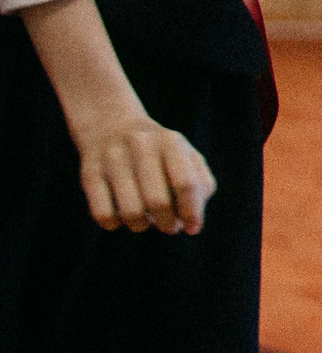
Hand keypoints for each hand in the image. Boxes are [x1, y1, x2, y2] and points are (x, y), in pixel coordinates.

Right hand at [73, 107, 216, 234]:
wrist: (110, 124)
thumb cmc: (159, 152)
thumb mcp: (186, 156)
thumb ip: (201, 185)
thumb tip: (193, 224)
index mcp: (170, 142)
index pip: (186, 184)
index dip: (191, 212)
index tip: (192, 228)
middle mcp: (140, 146)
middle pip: (158, 201)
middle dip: (167, 224)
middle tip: (169, 227)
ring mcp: (112, 159)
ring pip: (130, 212)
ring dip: (142, 226)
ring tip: (147, 221)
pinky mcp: (89, 173)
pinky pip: (103, 214)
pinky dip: (115, 225)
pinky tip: (122, 218)